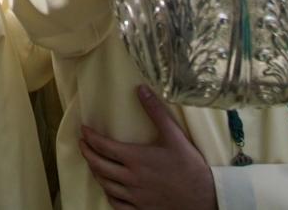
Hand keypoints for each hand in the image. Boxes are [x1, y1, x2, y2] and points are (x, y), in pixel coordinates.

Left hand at [78, 85, 216, 208]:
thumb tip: (141, 89)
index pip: (104, 146)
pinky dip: (108, 194)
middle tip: (83, 144)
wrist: (204, 197)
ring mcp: (134, 196)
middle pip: (98, 166)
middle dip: (87, 153)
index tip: (83, 130)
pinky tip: (109, 188)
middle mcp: (131, 178)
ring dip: (96, 172)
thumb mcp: (174, 135)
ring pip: (105, 185)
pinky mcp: (140, 209)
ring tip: (93, 162)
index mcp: (136, 158)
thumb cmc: (190, 165)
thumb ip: (156, 111)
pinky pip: (116, 204)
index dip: (90, 138)